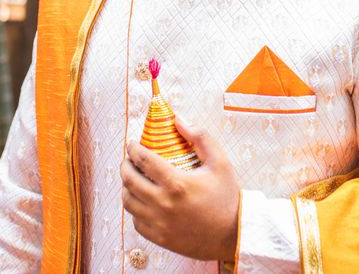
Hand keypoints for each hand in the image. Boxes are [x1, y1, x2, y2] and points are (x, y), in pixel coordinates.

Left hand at [120, 116, 240, 260]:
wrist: (233, 233)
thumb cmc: (226, 196)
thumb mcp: (220, 162)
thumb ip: (201, 137)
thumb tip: (178, 121)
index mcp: (177, 184)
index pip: (144, 160)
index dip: (134, 149)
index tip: (132, 144)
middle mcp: (164, 204)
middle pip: (130, 181)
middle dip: (125, 166)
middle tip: (128, 160)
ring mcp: (160, 223)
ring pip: (129, 202)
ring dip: (126, 187)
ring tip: (132, 180)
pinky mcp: (160, 238)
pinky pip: (136, 222)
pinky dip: (135, 209)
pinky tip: (142, 201)